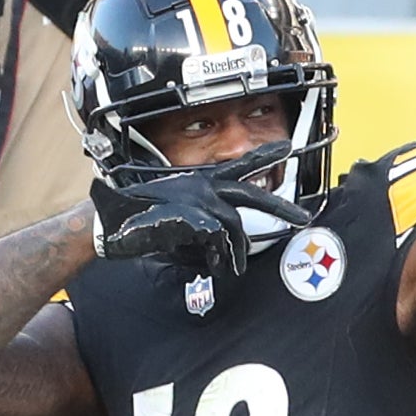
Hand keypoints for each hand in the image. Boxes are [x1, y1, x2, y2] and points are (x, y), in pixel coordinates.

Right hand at [89, 143, 307, 275]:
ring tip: (232, 268)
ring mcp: (199, 200)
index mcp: (202, 179)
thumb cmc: (140, 217)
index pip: (240, 165)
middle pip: (252, 193)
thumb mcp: (178, 212)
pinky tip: (215, 264)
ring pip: (235, 225)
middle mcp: (204, 185)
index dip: (264, 156)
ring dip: (236, 251)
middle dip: (280, 206)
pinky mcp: (193, 216)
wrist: (111, 220)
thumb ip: (204, 221)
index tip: (287, 147)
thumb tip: (221, 241)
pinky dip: (220, 254)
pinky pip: (218, 238)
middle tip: (303, 218)